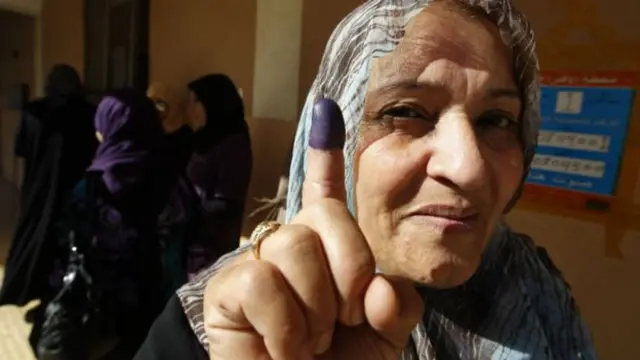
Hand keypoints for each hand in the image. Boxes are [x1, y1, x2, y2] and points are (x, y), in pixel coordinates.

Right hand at [203, 99, 423, 358]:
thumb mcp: (383, 339)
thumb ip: (395, 306)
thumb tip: (379, 287)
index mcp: (328, 256)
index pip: (325, 196)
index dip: (326, 156)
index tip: (327, 112)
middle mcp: (291, 251)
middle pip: (324, 215)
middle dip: (349, 271)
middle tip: (342, 322)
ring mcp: (256, 266)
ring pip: (294, 244)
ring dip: (317, 307)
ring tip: (310, 342)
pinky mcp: (227, 290)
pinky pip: (261, 280)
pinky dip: (285, 325)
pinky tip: (283, 350)